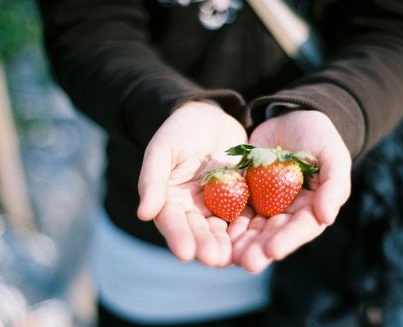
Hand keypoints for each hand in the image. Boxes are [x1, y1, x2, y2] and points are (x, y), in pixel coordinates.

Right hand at [137, 101, 248, 266]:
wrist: (211, 116)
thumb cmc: (180, 130)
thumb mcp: (162, 150)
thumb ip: (152, 180)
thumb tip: (143, 214)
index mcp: (170, 201)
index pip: (173, 223)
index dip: (179, 238)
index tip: (185, 253)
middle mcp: (194, 209)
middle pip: (200, 232)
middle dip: (207, 246)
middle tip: (216, 259)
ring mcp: (219, 206)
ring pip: (224, 230)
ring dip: (230, 244)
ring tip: (238, 256)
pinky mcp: (241, 199)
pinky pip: (246, 215)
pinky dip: (251, 227)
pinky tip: (259, 237)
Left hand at [229, 110, 351, 272]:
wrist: (288, 117)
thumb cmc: (318, 135)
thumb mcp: (333, 154)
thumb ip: (335, 184)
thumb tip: (326, 217)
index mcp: (310, 208)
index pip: (300, 228)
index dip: (287, 239)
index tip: (273, 251)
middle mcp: (286, 212)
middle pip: (273, 234)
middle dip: (260, 249)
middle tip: (246, 262)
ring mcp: (263, 204)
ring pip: (251, 228)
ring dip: (240, 242)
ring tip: (228, 255)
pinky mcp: (244, 193)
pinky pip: (232, 208)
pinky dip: (225, 221)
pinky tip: (214, 231)